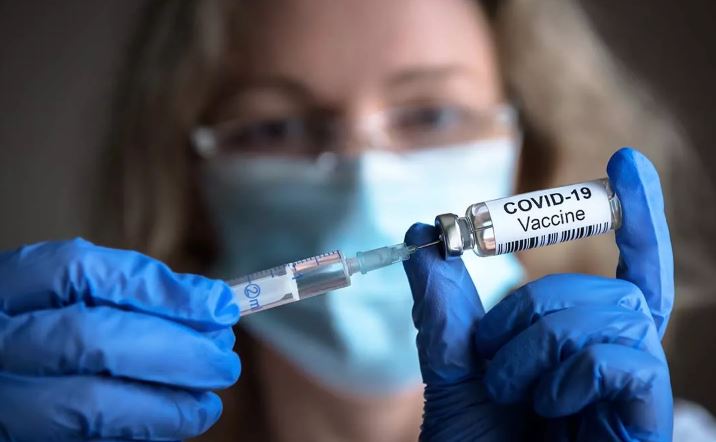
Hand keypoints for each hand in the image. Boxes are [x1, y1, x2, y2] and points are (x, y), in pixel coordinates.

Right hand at [0, 239, 240, 440]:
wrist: (2, 379)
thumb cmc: (49, 329)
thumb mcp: (74, 297)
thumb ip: (133, 295)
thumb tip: (213, 305)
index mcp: (10, 288)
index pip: (82, 272)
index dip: (159, 289)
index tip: (219, 306)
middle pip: (92, 338)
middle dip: (174, 351)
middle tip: (223, 362)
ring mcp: (1, 400)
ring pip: (89, 405)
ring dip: (165, 406)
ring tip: (206, 404)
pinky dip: (139, 433)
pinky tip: (169, 424)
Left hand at [403, 148, 673, 440]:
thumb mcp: (451, 367)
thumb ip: (442, 304)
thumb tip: (421, 233)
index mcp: (581, 347)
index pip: (625, 272)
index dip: (635, 219)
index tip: (625, 164)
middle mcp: (617, 361)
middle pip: (605, 288)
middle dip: (533, 309)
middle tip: (493, 358)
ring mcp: (635, 391)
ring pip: (609, 312)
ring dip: (539, 343)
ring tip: (511, 390)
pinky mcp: (645, 417)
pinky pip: (623, 357)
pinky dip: (570, 370)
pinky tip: (548, 406)